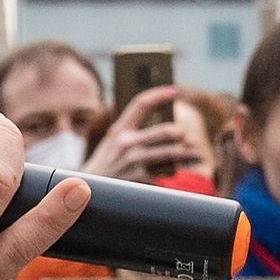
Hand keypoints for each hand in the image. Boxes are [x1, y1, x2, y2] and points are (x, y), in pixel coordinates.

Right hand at [82, 84, 204, 184]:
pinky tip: (172, 171)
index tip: (173, 90)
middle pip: (163, 131)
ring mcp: (133, 161)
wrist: (92, 188)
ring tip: (186, 151)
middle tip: (184, 133)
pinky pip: (162, 171)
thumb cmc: (107, 161)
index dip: (158, 95)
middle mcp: (125, 143)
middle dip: (179, 132)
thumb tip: (161, 120)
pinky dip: (169, 171)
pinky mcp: (139, 177)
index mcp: (118, 129)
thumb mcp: (113, 141)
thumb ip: (131, 129)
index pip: (140, 104)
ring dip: (182, 152)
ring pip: (169, 151)